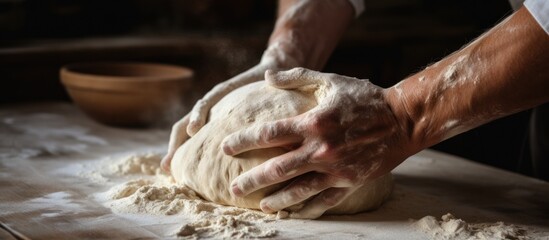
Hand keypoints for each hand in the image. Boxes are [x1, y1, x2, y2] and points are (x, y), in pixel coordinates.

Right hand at [160, 44, 299, 171]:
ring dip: (179, 150)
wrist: (268, 78)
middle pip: (187, 121)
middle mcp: (211, 105)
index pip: (206, 102)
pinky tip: (191, 172)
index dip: (198, 115)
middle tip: (168, 163)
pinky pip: (200, 140)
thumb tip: (270, 76)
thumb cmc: (271, 80)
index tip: (193, 130)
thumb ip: (275, 78)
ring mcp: (210, 117)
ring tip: (168, 170)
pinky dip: (192, 153)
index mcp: (223, 93)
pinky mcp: (216, 126)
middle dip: (177, 142)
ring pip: (188, 132)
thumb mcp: (273, 78)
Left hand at [222, 68, 414, 217]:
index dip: (243, 141)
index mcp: (312, 122)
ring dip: (276, 199)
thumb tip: (268, 77)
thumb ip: (297, 78)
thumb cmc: (363, 97)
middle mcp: (320, 149)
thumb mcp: (330, 81)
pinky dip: (307, 208)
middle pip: (276, 168)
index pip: (268, 134)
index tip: (226, 147)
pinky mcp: (349, 181)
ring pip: (298, 190)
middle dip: (251, 179)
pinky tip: (294, 213)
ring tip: (261, 205)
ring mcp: (335, 169)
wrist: (401, 119)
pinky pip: (324, 200)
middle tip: (234, 187)